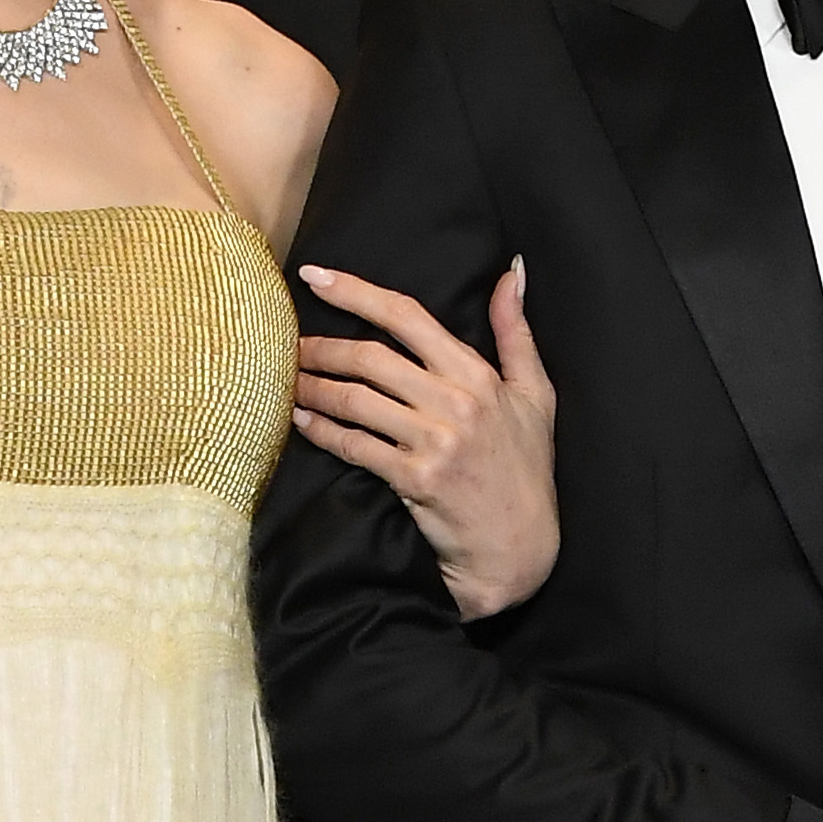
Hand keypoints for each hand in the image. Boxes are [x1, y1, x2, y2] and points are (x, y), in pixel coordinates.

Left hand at [292, 259, 558, 619]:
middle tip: (287, 342)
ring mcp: (435, 442)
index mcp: (477, 374)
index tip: (315, 276)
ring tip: (287, 379)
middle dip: (321, 346)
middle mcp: (456, 402)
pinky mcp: (415, 480)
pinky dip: (322, 431)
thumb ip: (517, 332)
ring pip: (356, 400)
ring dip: (314, 387)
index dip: (355, 292)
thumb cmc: (526, 471)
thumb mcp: (536, 396)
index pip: (407, 317)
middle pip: (370, 358)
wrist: (521, 549)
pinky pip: (355, 446)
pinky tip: (300, 420)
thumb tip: (511, 272)